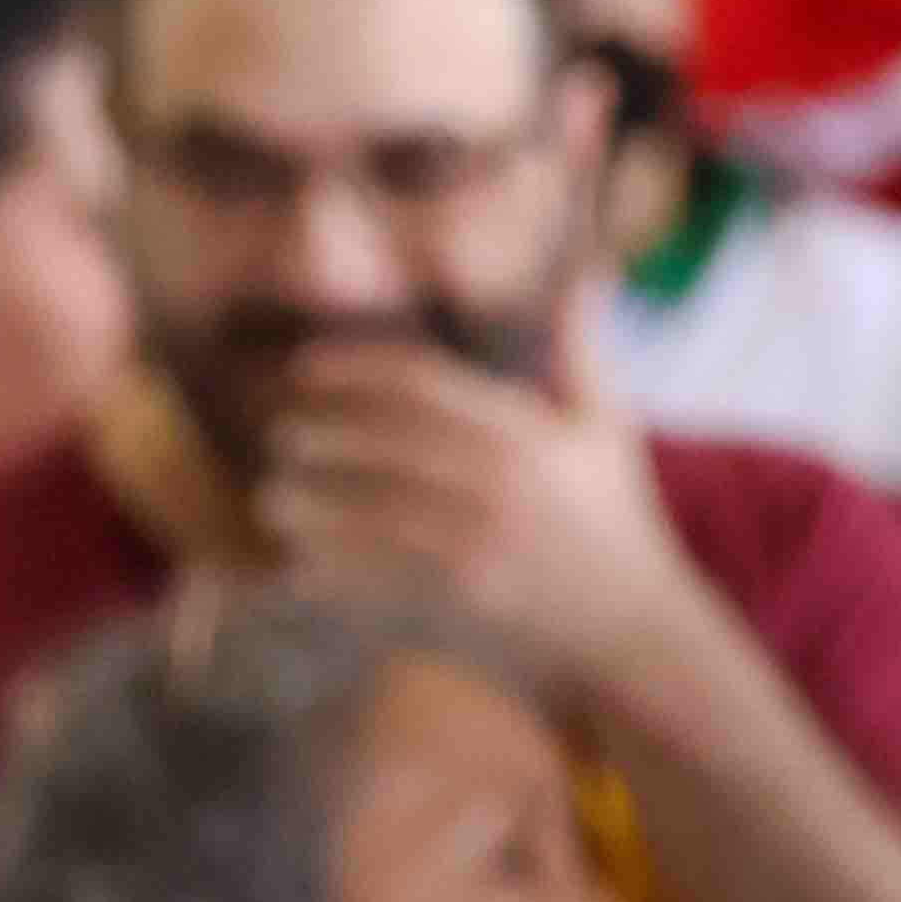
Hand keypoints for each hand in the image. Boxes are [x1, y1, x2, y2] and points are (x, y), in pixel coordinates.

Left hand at [252, 316, 702, 693]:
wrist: (631, 621)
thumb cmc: (612, 517)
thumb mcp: (608, 429)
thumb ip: (584, 354)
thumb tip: (583, 280)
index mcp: (523, 433)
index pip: (424, 385)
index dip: (357, 369)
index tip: (305, 366)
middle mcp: (499, 482)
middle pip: (391, 444)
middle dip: (327, 434)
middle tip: (277, 433)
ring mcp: (482, 540)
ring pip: (377, 514)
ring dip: (316, 507)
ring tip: (269, 500)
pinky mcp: (468, 594)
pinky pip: (385, 577)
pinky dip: (336, 573)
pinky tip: (292, 569)